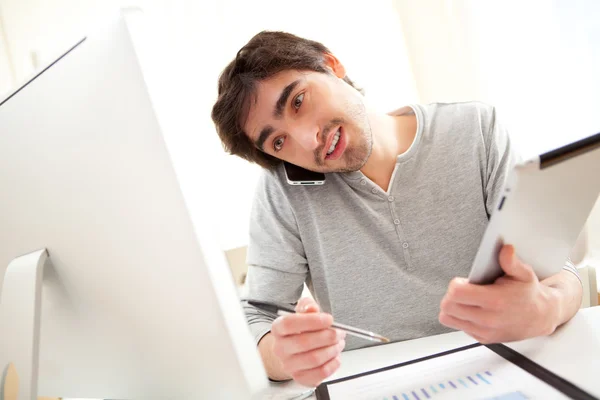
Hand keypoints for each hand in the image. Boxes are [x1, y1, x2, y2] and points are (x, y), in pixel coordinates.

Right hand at [270, 297, 345, 386]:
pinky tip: (335, 356)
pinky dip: (333, 364)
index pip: (289, 324)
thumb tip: (311, 308)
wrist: (293, 351)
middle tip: (339, 332)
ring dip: (332, 349)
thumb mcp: (302, 312)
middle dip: (328, 336)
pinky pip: (320, 373)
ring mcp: (289, 365)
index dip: (312, 321)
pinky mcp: (300, 377)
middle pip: (304, 342)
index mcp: (278, 329)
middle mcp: (280, 348)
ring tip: (338, 343)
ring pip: (314, 359)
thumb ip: (307, 306)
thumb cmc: (300, 330)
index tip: (329, 319)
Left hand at [439, 245, 559, 343]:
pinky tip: (474, 310)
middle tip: (462, 290)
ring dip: (453, 308)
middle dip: (451, 295)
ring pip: (448, 318)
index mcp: (495, 300)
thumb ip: (512, 262)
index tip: (462, 281)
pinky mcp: (483, 338)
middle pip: (448, 307)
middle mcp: (488, 319)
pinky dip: (461, 318)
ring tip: (465, 300)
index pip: (456, 293)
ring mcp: (485, 331)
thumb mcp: (524, 274)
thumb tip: (506, 250)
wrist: (541, 317)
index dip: (455, 284)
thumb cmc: (529, 294)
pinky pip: (459, 327)